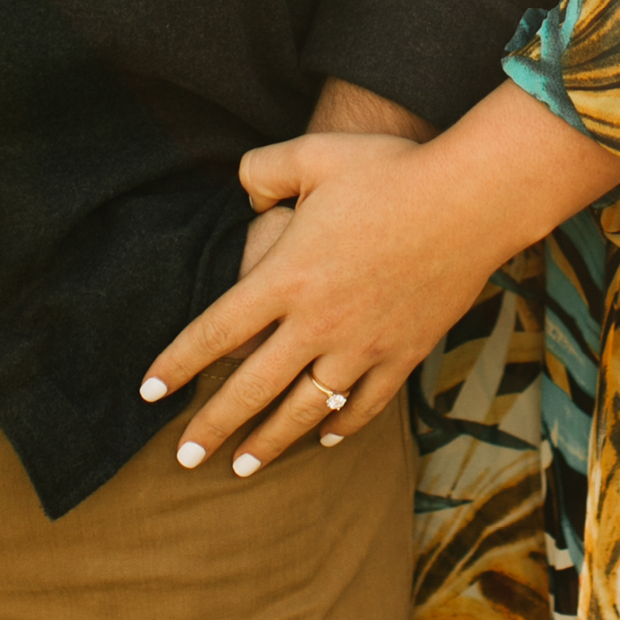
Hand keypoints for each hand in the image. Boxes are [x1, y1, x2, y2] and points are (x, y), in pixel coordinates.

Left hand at [142, 132, 490, 474]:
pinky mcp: (403, 354)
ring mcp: (362, 346)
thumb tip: (245, 193)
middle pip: (251, 388)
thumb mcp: (315, 153)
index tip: (149, 391)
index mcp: (287, 277)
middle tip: (184, 458)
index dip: (177, 364)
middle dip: (212, 427)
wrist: (470, 201)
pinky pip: (364, 405)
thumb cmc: (392, 169)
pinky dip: (339, 426)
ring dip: (269, 441)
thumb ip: (264, 169)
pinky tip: (323, 437)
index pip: (215, 332)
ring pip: (304, 409)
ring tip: (242, 466)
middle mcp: (317, 323)